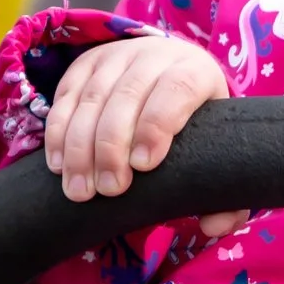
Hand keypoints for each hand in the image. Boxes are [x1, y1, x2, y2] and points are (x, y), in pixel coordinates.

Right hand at [42, 34, 229, 202]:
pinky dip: (58, 133)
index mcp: (195, 71)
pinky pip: (65, 96)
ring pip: (92, 97)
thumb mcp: (220, 152)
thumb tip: (213, 227)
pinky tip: (59, 166)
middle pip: (128, 95)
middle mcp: (155, 55)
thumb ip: (225, 196)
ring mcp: (116, 56)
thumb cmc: (198, 126)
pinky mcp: (85, 64)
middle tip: (109, 190)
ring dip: (79, 147)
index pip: (177, 88)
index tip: (144, 166)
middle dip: (112, 146)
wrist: (173, 74)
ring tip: (80, 190)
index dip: (157, 125)